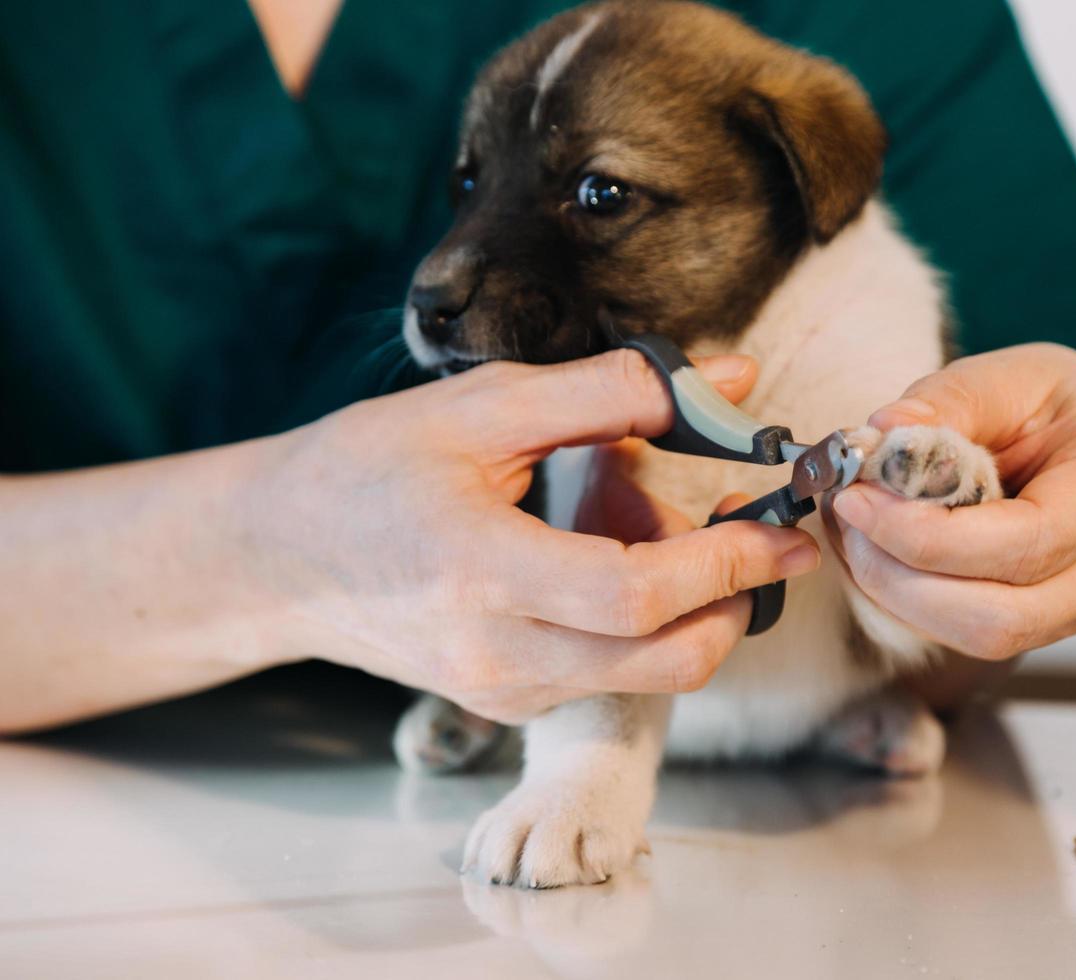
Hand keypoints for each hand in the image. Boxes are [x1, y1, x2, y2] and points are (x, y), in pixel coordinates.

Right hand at [243, 350, 818, 722]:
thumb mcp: (479, 409)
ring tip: (654, 520)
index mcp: (480, 573)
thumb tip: (731, 378)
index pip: (636, 597)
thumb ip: (610, 393)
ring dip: (689, 605)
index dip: (727, 564)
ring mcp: (503, 693)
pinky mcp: (506, 705)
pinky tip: (612, 555)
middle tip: (764, 533)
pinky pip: (608, 674)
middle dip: (739, 600)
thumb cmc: (368, 469)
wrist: (277, 557)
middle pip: (666, 661)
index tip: (785, 525)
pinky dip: (643, 622)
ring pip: (646, 672)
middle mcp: (497, 656)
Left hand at [825, 343, 1075, 662]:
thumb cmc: (1053, 400)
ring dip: (902, 596)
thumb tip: (881, 440)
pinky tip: (884, 556)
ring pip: (988, 637)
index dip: (931, 538)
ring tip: (859, 535)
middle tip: (849, 522)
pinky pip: (977, 633)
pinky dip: (915, 602)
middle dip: (904, 578)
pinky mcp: (1058, 618)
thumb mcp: (1002, 375)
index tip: (861, 503)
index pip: (1029, 541)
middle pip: (1005, 614)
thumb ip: (942, 403)